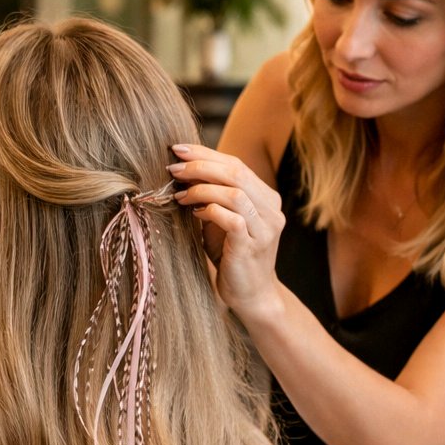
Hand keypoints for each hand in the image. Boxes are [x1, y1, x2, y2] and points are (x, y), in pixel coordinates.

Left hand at [168, 143, 285, 321]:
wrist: (251, 295)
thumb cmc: (232, 257)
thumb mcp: (221, 222)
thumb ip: (212, 198)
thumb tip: (180, 173)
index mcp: (266, 198)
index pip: (236, 164)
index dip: (206, 153)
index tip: (177, 149)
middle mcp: (271, 209)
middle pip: (236, 172)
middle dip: (200, 166)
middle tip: (173, 168)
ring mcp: (265, 228)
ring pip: (234, 193)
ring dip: (201, 189)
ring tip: (178, 195)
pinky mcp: (252, 246)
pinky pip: (232, 219)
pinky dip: (209, 211)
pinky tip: (194, 214)